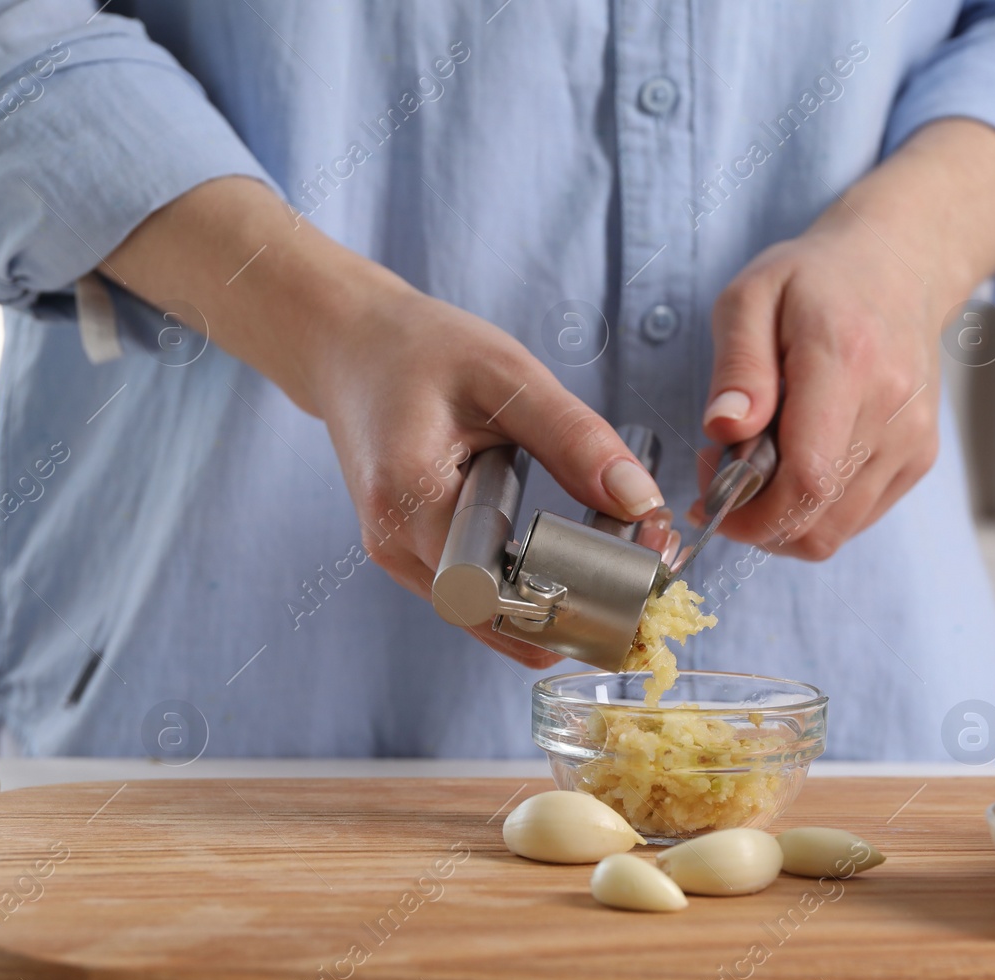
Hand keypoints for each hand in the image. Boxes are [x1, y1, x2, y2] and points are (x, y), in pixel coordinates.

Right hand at [309, 286, 668, 666]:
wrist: (348, 345)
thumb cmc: (420, 349)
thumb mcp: (508, 375)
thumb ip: (574, 438)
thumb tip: (640, 502)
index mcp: (411, 500)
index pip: (499, 594)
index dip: (571, 596)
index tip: (635, 569)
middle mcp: (396, 545)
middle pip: (501, 619)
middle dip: (579, 606)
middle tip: (647, 563)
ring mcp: (399, 559)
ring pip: (493, 619)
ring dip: (558, 602)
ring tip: (620, 550)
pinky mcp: (413, 557)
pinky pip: (481, 597)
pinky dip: (531, 586)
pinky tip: (575, 553)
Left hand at [693, 225, 941, 559]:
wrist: (899, 269)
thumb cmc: (816, 280)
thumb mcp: (751, 297)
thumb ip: (738, 367)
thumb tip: (724, 431)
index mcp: (846, 363)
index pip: (808, 478)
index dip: (750, 512)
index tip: (710, 499)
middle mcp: (891, 410)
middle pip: (819, 521)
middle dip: (757, 523)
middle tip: (725, 479)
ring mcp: (912, 440)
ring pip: (837, 531)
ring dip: (785, 520)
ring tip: (760, 467)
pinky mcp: (919, 458)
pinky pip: (857, 518)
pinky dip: (816, 510)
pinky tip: (797, 464)